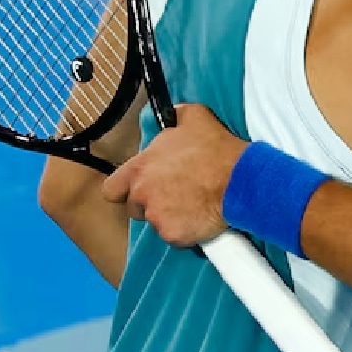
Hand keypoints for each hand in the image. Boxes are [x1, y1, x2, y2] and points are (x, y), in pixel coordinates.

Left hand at [101, 104, 247, 247]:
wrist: (239, 180)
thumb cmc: (217, 149)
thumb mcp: (195, 117)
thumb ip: (176, 116)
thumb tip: (173, 115)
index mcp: (140, 168)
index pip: (112, 189)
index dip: (123, 191)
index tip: (136, 190)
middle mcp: (142, 194)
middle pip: (136, 208)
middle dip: (152, 204)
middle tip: (176, 195)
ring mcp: (156, 217)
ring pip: (157, 222)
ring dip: (171, 216)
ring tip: (194, 204)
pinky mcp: (173, 235)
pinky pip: (175, 236)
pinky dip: (186, 230)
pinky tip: (201, 217)